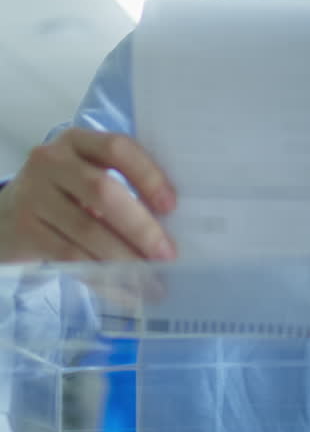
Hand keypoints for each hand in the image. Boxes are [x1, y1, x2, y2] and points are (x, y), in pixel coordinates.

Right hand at [0, 128, 176, 262]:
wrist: (4, 218)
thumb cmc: (61, 196)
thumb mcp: (83, 178)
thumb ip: (118, 187)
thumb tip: (169, 226)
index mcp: (76, 141)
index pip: (118, 149)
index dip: (148, 176)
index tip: (171, 206)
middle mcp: (51, 161)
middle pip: (104, 191)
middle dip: (140, 226)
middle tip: (166, 253)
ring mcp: (33, 195)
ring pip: (88, 230)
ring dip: (125, 258)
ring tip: (151, 279)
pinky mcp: (24, 230)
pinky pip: (71, 257)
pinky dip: (102, 277)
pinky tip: (124, 290)